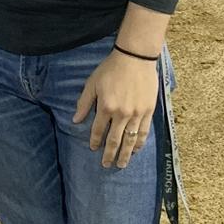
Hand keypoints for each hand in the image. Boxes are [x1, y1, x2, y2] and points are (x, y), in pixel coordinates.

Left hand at [72, 50, 159, 170]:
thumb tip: (76, 120)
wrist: (135, 58)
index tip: (94, 149)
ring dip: (125, 154)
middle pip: (114, 140)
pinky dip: (139, 143)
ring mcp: (136, 114)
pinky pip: (144, 132)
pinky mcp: (148, 111)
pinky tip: (136, 149)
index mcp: (106, 107)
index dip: (95, 141)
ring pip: (130, 140)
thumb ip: (84, 103)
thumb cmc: (111, 69)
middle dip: (110, 154)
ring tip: (122, 164)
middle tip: (107, 165)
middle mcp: (121, 114)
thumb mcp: (92, 83)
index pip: (98, 130)